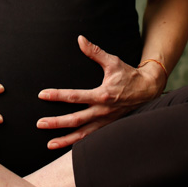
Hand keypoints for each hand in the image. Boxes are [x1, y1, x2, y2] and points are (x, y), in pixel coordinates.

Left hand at [36, 35, 165, 149]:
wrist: (147, 90)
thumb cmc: (128, 75)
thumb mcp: (112, 61)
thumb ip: (94, 52)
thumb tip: (80, 39)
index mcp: (102, 95)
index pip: (75, 96)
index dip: (57, 95)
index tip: (42, 94)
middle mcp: (103, 111)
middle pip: (76, 120)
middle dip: (57, 122)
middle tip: (40, 123)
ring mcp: (106, 121)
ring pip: (83, 135)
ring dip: (66, 140)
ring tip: (50, 144)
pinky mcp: (109, 126)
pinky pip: (92, 138)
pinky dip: (79, 144)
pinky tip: (67, 146)